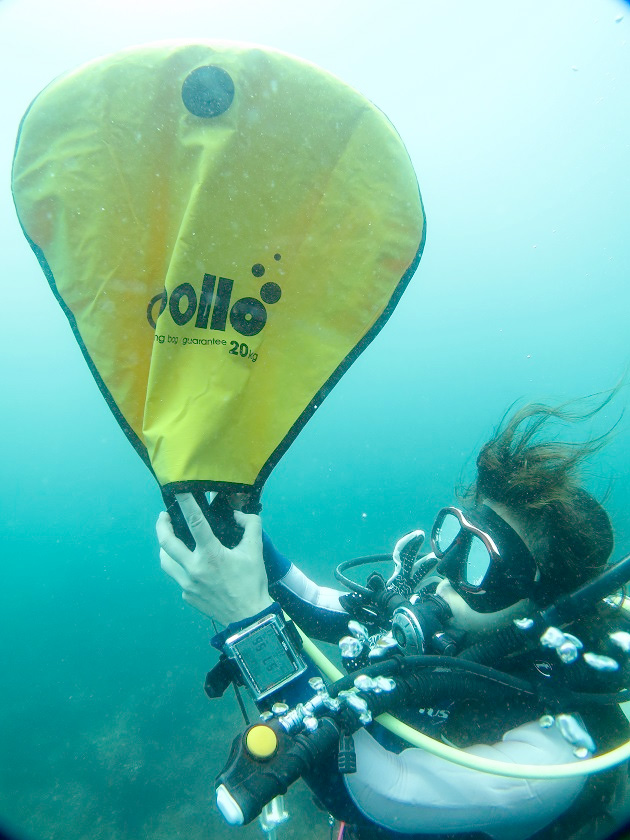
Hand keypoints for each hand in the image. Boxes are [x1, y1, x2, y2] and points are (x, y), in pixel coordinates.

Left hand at [156, 492, 272, 625]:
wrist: (248, 618)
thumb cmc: (252, 582)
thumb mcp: (255, 551)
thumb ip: (250, 526)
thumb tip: (239, 513)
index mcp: (211, 554)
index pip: (195, 522)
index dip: (185, 503)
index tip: (178, 490)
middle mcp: (194, 568)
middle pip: (166, 543)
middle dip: (161, 526)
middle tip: (163, 516)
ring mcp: (187, 584)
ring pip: (166, 561)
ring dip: (165, 548)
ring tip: (171, 540)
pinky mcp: (187, 595)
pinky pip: (179, 577)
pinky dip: (182, 567)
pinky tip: (192, 566)